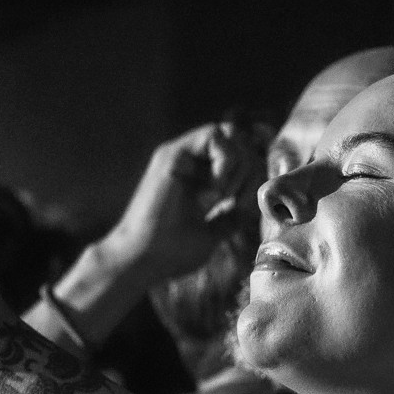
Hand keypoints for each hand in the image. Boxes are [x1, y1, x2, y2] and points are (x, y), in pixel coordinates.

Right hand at [102, 120, 271, 284]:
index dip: (251, 174)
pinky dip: (226, 159)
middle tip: (240, 200)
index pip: (238, 155)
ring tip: (227, 195)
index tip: (245, 204)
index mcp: (198, 177)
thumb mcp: (211, 234)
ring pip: (228, 134)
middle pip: (237, 141)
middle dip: (250, 169)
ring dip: (238, 164)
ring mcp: (180, 155)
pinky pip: (213, 136)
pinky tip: (217, 188)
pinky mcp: (172, 155)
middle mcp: (189, 161)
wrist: (142, 259)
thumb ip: (228, 219)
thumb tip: (245, 211)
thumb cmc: (171, 252)